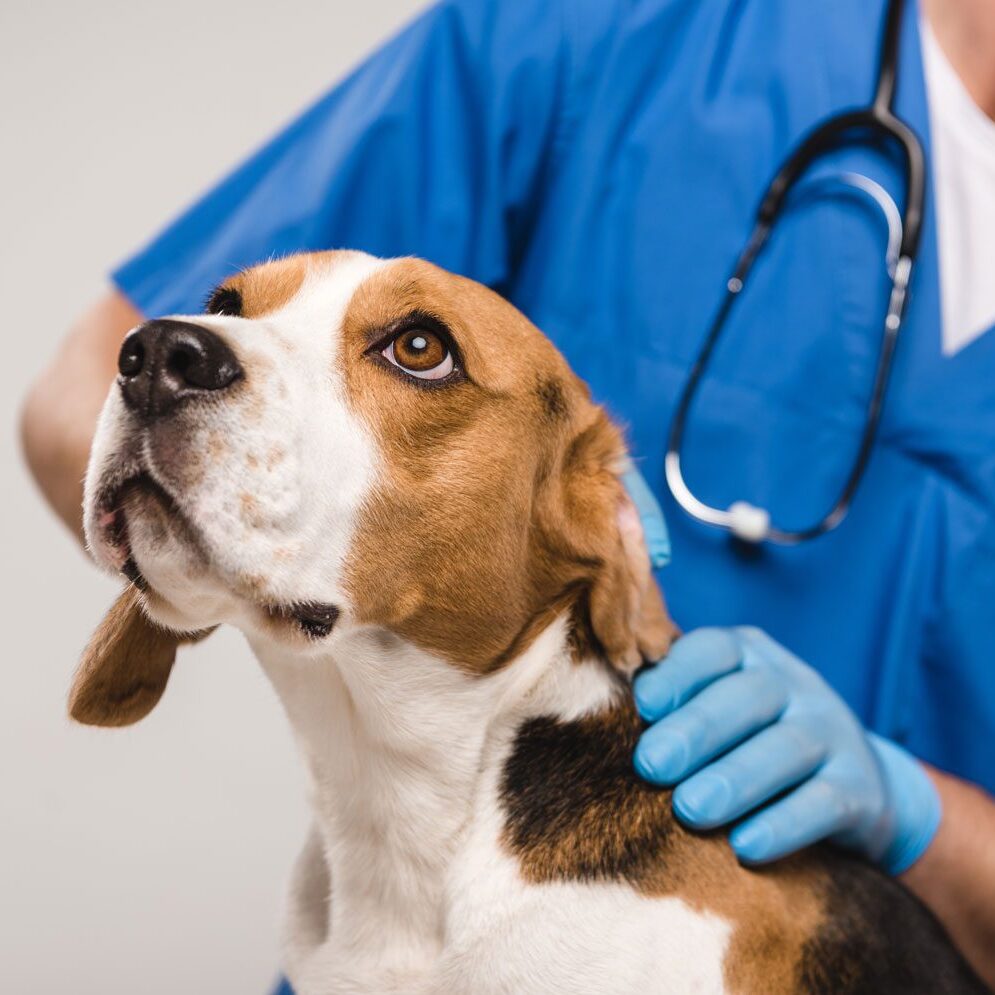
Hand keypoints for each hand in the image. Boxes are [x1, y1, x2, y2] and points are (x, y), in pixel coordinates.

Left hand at [632, 627, 940, 872]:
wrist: (854, 787)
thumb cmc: (750, 741)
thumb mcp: (718, 709)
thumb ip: (669, 705)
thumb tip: (597, 716)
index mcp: (750, 656)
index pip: (714, 649)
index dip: (678, 674)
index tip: (642, 707)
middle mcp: (796, 683)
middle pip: (750, 695)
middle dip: (697, 729)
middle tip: (651, 765)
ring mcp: (835, 731)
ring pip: (788, 747)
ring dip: (736, 778)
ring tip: (689, 809)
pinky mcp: (861, 788)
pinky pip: (825, 802)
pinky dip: (784, 824)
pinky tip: (745, 846)